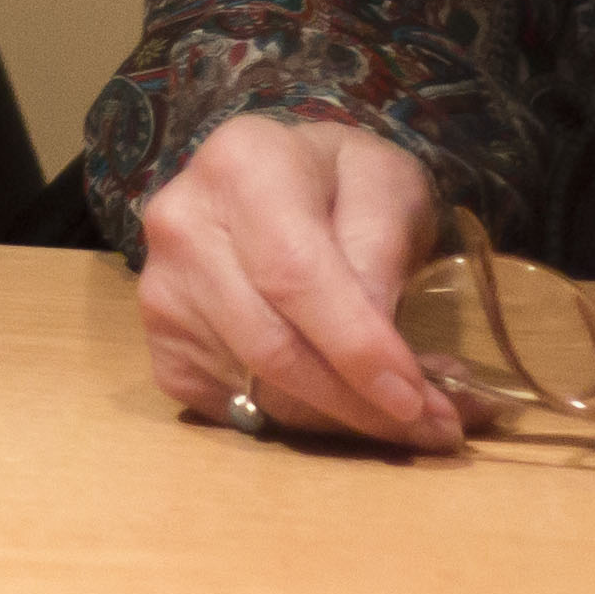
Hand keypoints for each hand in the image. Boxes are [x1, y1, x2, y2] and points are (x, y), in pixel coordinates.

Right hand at [133, 108, 459, 448]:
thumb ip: (383, 255)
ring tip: (401, 416)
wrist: (274, 180)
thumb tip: (382, 354)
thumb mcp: (388, 187)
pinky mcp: (162, 341)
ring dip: (338, 419)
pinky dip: (296, 419)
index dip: (354, 346)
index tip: (414, 399)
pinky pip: (231, 407)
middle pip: (270, 346)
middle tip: (434, 427)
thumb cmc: (341, 182)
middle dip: (358, 403)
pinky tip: (336, 399)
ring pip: (255, 388)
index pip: (294, 276)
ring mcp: (160, 288)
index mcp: (243, 166)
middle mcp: (182, 223)